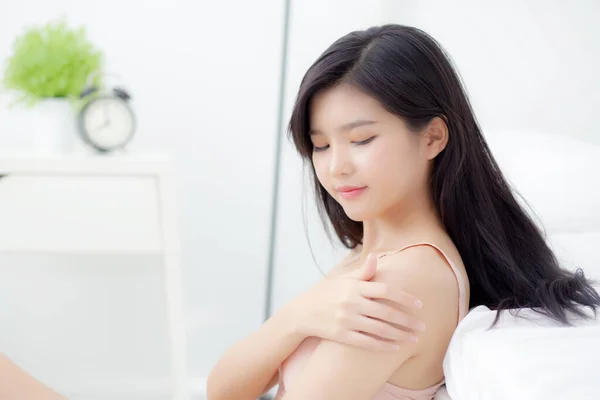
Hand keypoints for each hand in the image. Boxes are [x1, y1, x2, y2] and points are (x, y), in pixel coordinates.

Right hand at [289, 253, 424, 350]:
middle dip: (407, 320)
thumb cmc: (327, 293)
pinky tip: (396, 347)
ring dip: (400, 335)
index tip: (419, 305)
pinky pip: (367, 342)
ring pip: (379, 329)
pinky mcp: (342, 335)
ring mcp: (346, 320)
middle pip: (386, 312)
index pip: (385, 290)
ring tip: (414, 339)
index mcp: (354, 287)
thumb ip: (363, 272)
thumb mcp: (343, 280)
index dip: (404, 298)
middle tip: (422, 326)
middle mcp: (351, 303)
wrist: (302, 312)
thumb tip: (376, 256)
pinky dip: (383, 346)